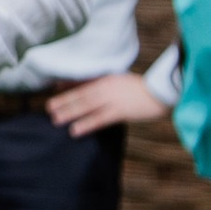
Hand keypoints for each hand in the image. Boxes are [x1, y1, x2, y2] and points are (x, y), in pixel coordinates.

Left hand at [46, 70, 165, 135]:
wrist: (162, 92)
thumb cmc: (143, 89)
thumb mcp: (121, 82)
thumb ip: (105, 83)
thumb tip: (88, 85)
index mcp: (107, 79)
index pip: (83, 82)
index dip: (67, 86)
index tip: (52, 89)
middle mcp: (106, 87)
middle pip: (81, 94)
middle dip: (64, 100)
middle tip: (48, 108)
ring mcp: (112, 98)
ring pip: (86, 105)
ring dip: (70, 112)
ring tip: (55, 119)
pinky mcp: (120, 111)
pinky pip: (99, 118)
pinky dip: (86, 124)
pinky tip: (75, 130)